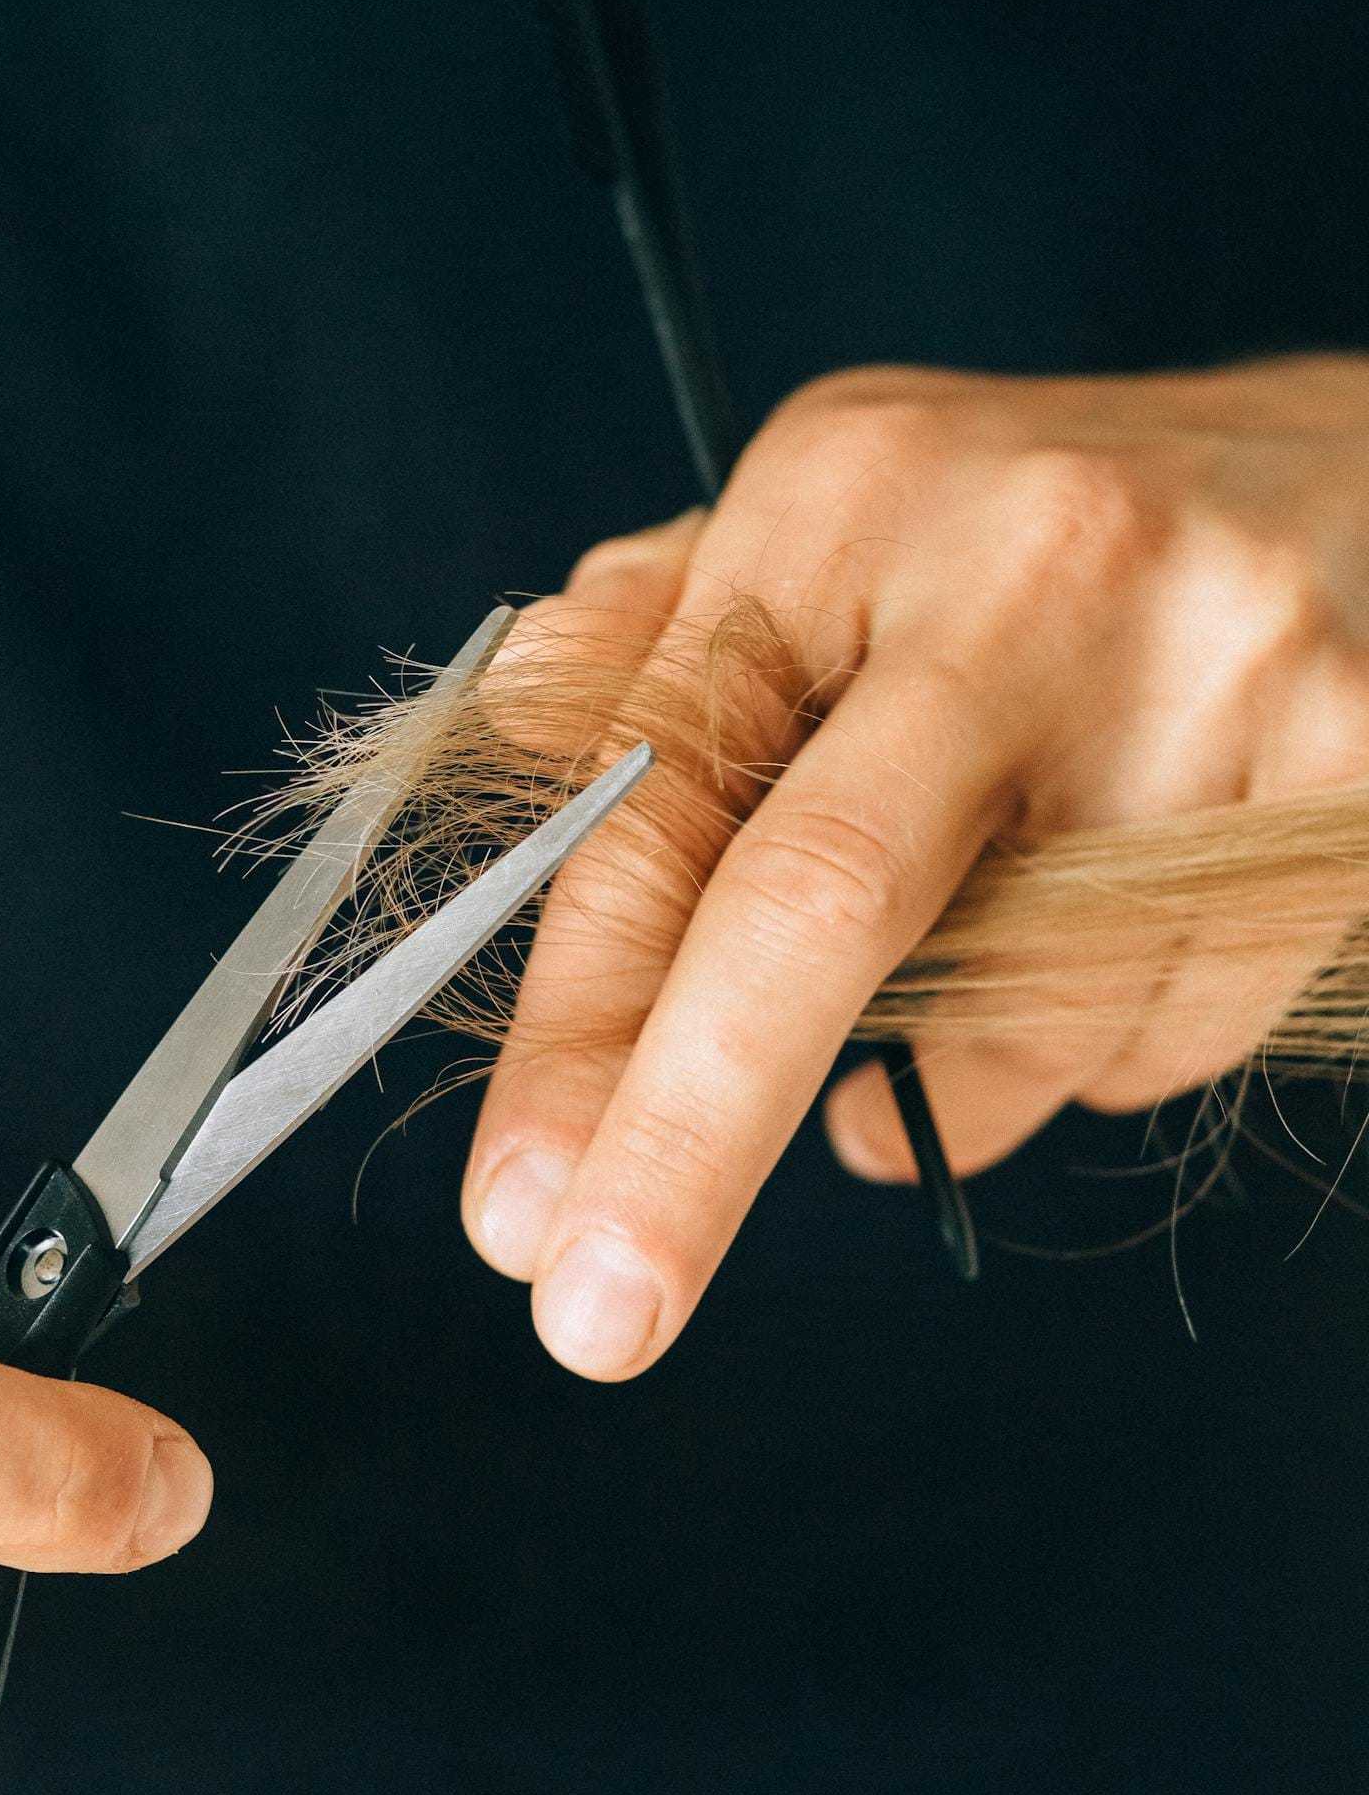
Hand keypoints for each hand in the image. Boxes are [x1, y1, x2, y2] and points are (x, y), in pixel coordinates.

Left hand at [463, 355, 1368, 1374]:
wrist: (1367, 476)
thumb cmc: (1040, 548)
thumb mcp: (833, 542)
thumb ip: (659, 654)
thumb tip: (521, 768)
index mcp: (841, 496)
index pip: (667, 797)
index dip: (576, 1024)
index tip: (512, 1207)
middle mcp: (1023, 566)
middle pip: (823, 906)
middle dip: (689, 1140)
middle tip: (599, 1318)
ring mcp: (1207, 670)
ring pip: (1018, 1023)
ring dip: (958, 1077)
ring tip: (996, 943)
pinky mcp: (1343, 779)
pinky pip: (1160, 1041)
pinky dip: (1099, 1050)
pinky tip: (1122, 922)